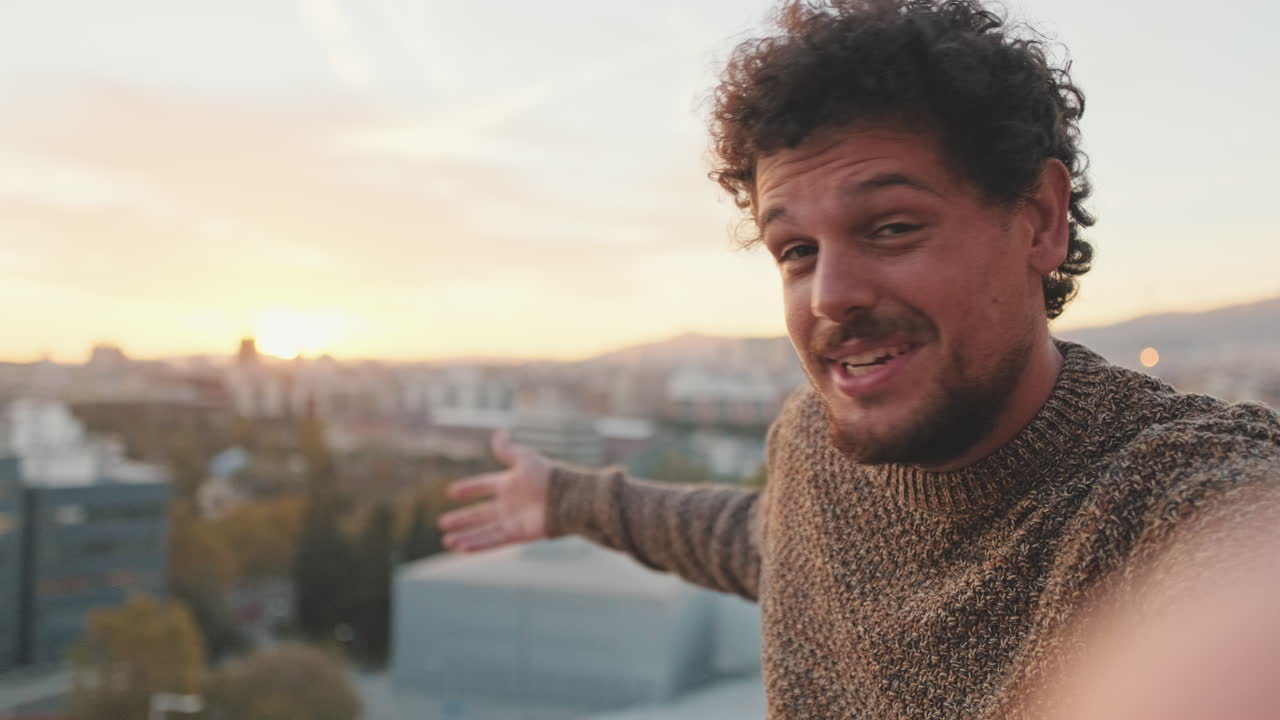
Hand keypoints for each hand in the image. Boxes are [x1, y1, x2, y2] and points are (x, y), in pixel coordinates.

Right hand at [438, 429, 550, 552]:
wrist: (566, 498)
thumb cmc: (547, 476)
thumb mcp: (523, 459)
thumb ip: (507, 450)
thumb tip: (498, 433)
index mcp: (509, 484)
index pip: (484, 485)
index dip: (469, 488)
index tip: (451, 492)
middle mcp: (509, 504)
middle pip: (479, 513)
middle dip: (462, 518)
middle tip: (442, 523)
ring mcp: (512, 520)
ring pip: (483, 530)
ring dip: (465, 536)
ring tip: (446, 541)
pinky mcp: (517, 534)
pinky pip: (493, 541)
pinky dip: (477, 544)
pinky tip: (461, 547)